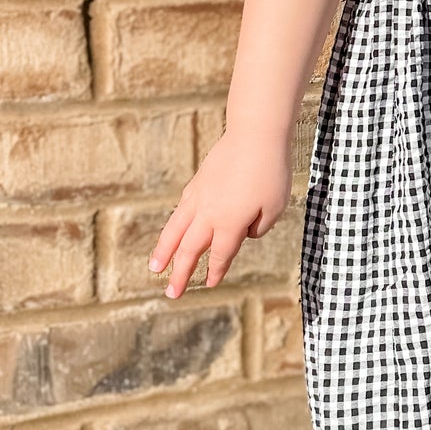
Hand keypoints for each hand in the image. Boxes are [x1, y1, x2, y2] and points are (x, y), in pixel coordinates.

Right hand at [148, 131, 292, 298]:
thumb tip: (244, 233)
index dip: (216, 270)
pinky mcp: (197, 183)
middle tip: (171, 294)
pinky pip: (181, 211)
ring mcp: (199, 197)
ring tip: (154, 267)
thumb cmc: (270, 172)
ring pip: (175, 230)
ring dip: (164, 251)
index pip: (221, 255)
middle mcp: (209, 214)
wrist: (255, 135)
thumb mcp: (276, 207)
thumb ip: (258, 227)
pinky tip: (171, 232)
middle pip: (190, 249)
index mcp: (230, 224)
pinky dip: (173, 225)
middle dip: (180, 273)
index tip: (210, 283)